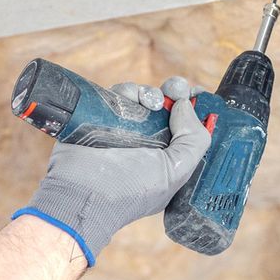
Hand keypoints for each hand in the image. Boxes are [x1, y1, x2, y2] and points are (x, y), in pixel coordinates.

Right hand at [17, 76, 212, 264]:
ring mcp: (126, 129)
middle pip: (169, 105)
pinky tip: (129, 101)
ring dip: (150, 93)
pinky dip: (127, 92)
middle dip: (176, 92)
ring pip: (145, 97)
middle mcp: (149, 142)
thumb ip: (194, 140)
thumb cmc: (131, 189)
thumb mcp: (175, 173)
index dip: (196, 108)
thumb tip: (185, 105)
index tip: (198, 94)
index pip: (189, 128)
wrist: (81, 190)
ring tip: (149, 103)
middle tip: (175, 90)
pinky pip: (120, 94)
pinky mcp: (104, 117)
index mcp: (168, 159)